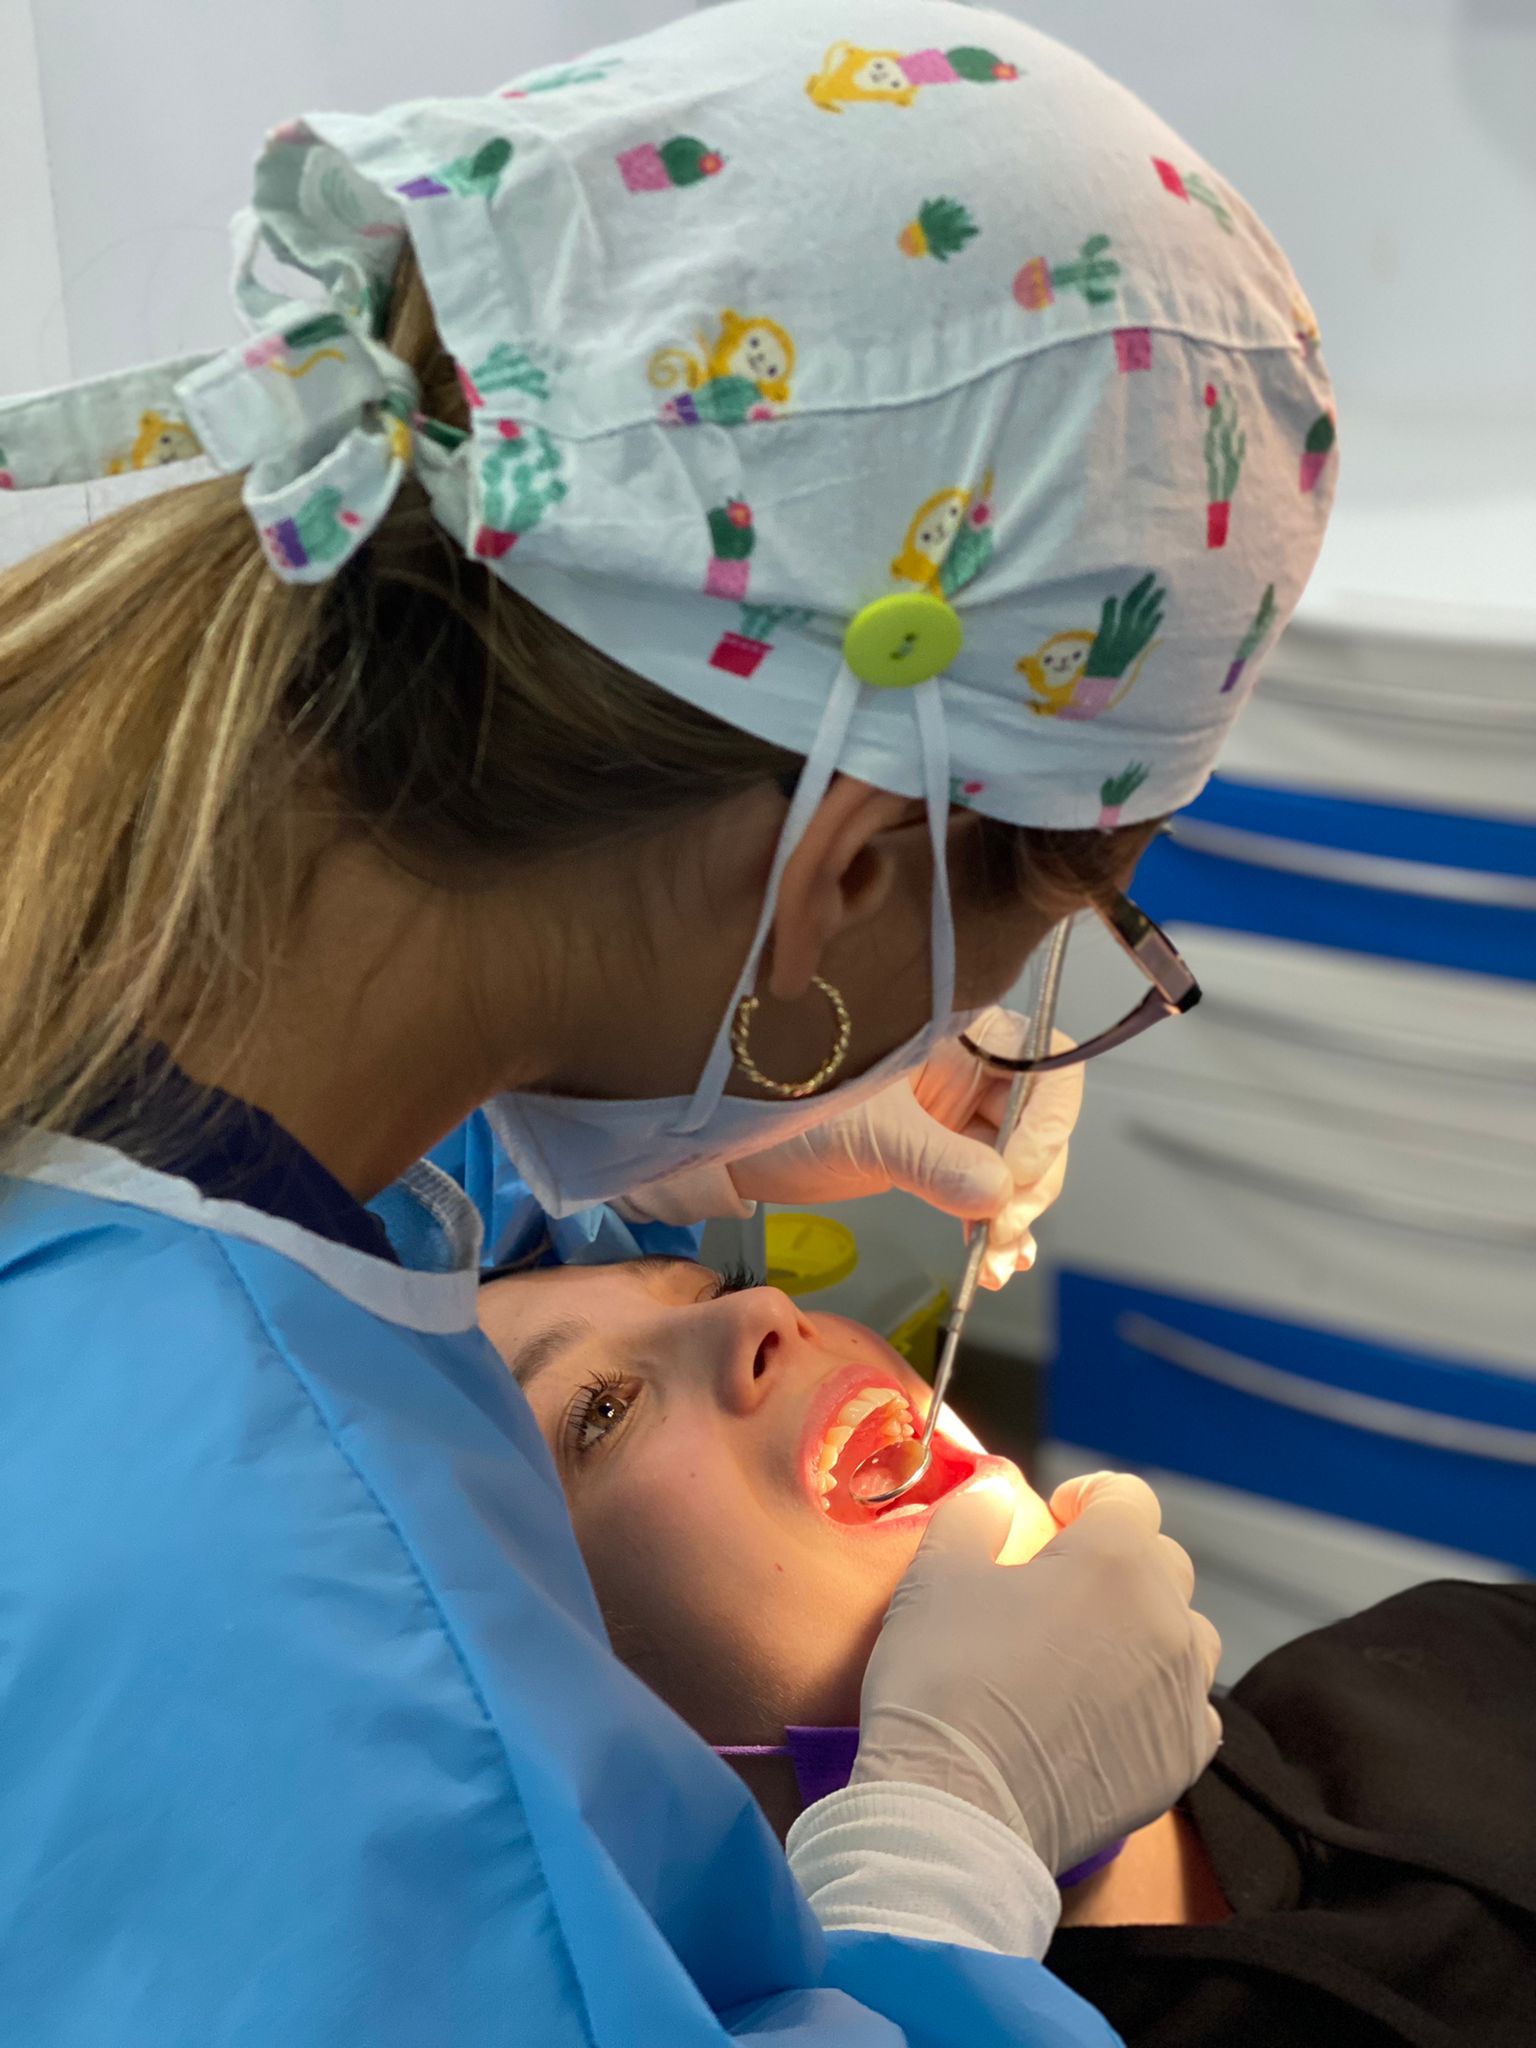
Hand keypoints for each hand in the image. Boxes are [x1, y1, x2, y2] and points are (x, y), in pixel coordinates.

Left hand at [726, 1011, 1083, 1288]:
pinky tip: (994, 1262)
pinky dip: (995, 1226)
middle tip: (1001, 1232)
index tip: (1014, 1173)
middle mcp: (965, 1067)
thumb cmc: (781, 1098)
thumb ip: (936, 1160)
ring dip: (1017, 1216)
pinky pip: (986, 1190)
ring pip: (1018, 1164)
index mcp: (958, 1032)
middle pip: (1039, 1121)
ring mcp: (951, 1113)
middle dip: (1031, 1182)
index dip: (1045, 1120)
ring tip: (995, 1262)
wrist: (728, 1137)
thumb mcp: (865, 1128)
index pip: (1043, 1063)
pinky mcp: (934, 1156)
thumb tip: (999, 1196)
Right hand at [852, 1469, 1221, 1875]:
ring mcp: (1182, 1693)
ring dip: (1149, 1625)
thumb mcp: (937, 1572)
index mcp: (1114, 1559)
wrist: (958, 1808)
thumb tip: (998, 1490)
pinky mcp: (1182, 1758)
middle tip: (1063, 1580)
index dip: (1089, 1494)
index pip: (1127, 1496)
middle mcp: (1166, 1618)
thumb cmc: (943, 1677)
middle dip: (1120, 1556)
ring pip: (1187, 1634)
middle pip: (1163, 1561)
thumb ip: (975, 1514)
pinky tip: (1113, 1710)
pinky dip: (1159, 1697)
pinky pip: (1189, 1706)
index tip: (1056, 1512)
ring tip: (1092, 1648)